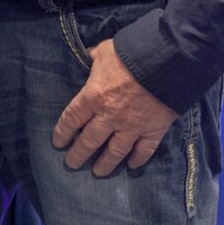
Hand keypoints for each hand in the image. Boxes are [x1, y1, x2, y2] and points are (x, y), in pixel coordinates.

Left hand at [53, 38, 176, 174]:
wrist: (166, 64)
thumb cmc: (130, 55)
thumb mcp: (105, 51)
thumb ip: (95, 57)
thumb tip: (89, 54)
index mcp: (93, 97)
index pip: (71, 119)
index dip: (62, 132)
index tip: (57, 143)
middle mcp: (109, 117)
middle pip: (89, 142)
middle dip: (78, 155)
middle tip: (72, 165)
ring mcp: (132, 127)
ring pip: (115, 152)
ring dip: (105, 164)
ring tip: (98, 172)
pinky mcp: (153, 131)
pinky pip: (144, 150)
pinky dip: (138, 160)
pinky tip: (131, 166)